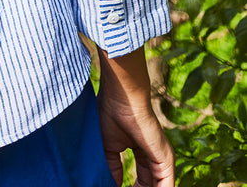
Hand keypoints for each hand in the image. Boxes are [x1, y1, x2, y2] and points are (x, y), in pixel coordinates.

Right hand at [96, 47, 174, 186]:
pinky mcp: (166, 160)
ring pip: (159, 186)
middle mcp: (155, 156)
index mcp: (143, 151)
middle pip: (151, 185)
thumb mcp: (109, 147)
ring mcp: (162, 158)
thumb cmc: (111, 114)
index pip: (143, 180)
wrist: (121, 97)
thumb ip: (113, 168)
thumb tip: (113, 185)